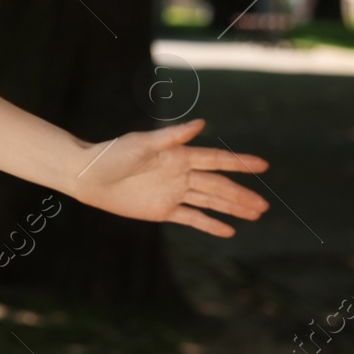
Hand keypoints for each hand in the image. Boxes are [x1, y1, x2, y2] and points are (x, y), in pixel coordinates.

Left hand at [72, 118, 270, 236]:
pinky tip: (229, 230)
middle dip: (241, 194)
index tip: (263, 165)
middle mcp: (180, 174)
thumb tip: (202, 122)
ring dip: (232, 208)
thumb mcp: (142, 143)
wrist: (87, 176)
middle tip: (265, 205)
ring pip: (210, 202)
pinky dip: (210, 225)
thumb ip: (172, 136)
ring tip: (256, 214)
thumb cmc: (112, 154)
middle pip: (217, 185)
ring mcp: (173, 193)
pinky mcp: (163, 211)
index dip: (239, 162)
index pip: (215, 160)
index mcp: (178, 155)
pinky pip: (192, 219)